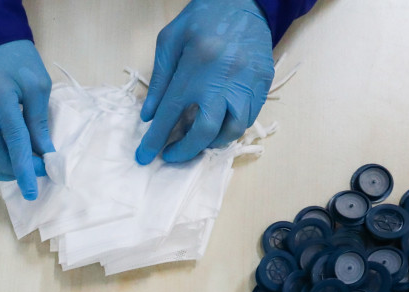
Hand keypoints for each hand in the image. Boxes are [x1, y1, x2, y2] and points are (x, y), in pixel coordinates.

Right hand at [0, 40, 53, 199]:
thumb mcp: (38, 86)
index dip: (24, 169)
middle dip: (19, 170)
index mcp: (0, 100)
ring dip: (3, 172)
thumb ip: (39, 121)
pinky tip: (7, 163)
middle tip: (40, 167)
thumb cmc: (19, 62)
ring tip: (23, 167)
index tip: (32, 192)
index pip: (14, 143)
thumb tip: (44, 154)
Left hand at [136, 0, 273, 164]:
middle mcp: (223, 79)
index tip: (145, 157)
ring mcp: (247, 83)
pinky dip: (232, 127)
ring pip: (233, 130)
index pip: (170, 114)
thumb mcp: (170, 40)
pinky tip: (219, 124)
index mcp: (196, 67)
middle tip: (173, 155)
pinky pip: (249, 117)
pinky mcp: (263, 83)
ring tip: (198, 140)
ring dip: (213, 142)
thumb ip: (159, 80)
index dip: (155, 140)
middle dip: (186, 150)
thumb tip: (149, 115)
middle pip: (206, 132)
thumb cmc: (203, 18)